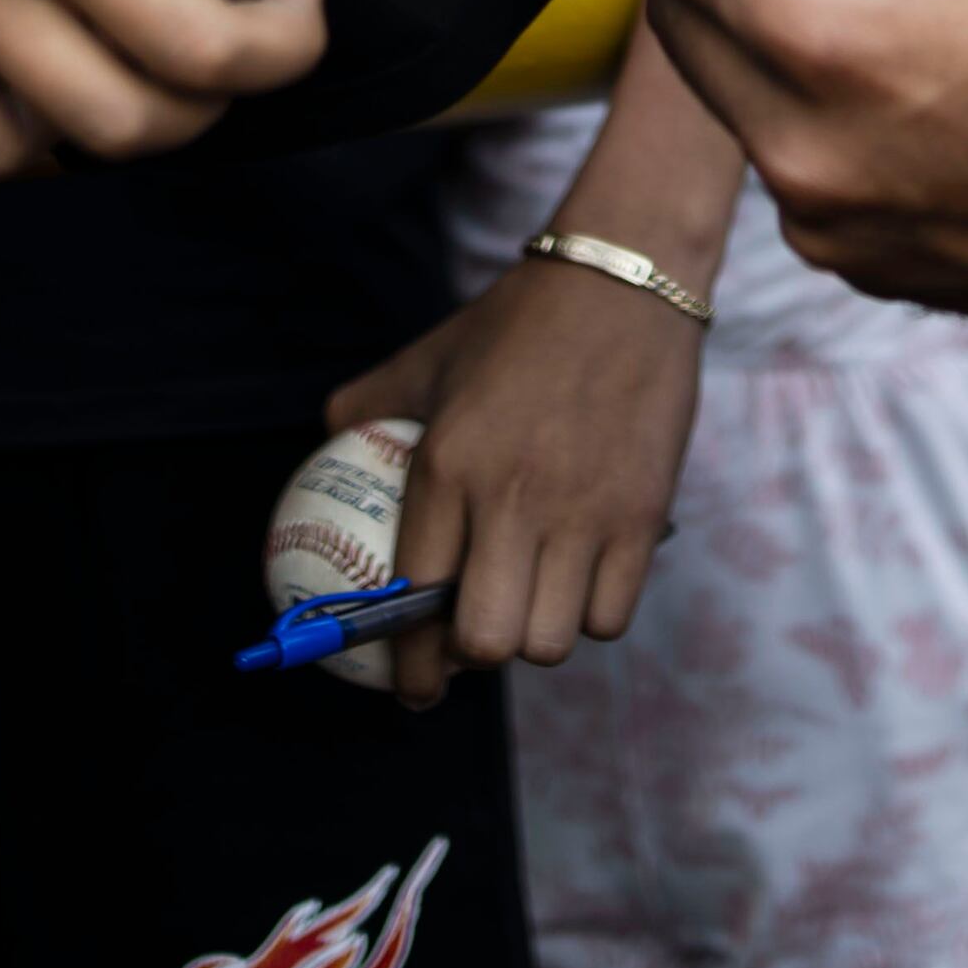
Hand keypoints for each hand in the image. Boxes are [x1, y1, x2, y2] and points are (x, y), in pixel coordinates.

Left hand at [326, 255, 705, 706]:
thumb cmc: (516, 324)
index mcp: (449, 466)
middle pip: (487, 643)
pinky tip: (578, 583)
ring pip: (551, 641)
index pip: (415, 597)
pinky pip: (610, 616)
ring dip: (532, 634)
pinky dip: (590, 614)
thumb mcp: (429, 357)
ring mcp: (585, 513)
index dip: (409, 660)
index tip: (410, 685)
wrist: (623, 282)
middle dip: (471, 658)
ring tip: (527, 603)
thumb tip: (323, 445)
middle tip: (468, 643)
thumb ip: (368, 404)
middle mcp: (514, 499)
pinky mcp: (644, 518)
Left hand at [632, 0, 967, 359]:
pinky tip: (931, 84)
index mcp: (839, 46)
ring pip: (742, 102)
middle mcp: (809, 157)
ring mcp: (836, 232)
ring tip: (889, 0)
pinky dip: (830, 113)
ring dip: (777, 43)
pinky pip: (806, 167)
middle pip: (682, 30)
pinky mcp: (874, 274)